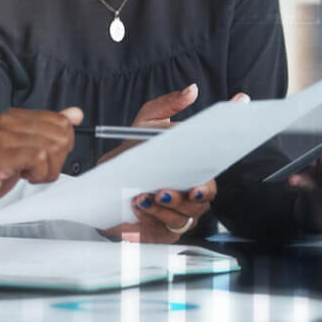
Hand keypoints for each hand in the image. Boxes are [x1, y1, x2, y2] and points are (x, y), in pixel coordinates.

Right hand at [0, 106, 82, 231]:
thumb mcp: (19, 149)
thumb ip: (46, 130)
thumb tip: (75, 113)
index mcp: (13, 116)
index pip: (61, 121)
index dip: (61, 146)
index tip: (43, 160)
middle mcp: (8, 121)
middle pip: (61, 134)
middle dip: (57, 159)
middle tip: (35, 170)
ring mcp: (2, 136)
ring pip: (52, 147)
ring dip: (47, 171)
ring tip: (27, 175)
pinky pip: (38, 159)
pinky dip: (38, 175)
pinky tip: (22, 178)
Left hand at [98, 86, 248, 239]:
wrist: (106, 178)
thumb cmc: (134, 151)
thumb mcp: (148, 121)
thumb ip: (169, 104)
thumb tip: (191, 90)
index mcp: (193, 168)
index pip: (213, 168)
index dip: (215, 169)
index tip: (201, 176)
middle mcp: (190, 193)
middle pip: (201, 200)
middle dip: (187, 197)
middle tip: (166, 189)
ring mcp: (177, 213)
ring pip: (181, 217)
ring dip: (163, 208)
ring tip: (144, 196)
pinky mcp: (160, 231)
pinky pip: (161, 230)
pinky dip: (149, 219)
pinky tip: (136, 207)